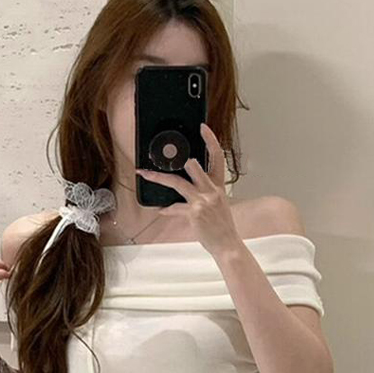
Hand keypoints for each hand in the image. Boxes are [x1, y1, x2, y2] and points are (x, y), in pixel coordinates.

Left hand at [136, 122, 240, 256]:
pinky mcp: (194, 212)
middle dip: (180, 160)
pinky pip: (175, 207)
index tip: (203, 128)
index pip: (218, 157)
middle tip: (164, 155)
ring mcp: (203, 200)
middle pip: (194, 165)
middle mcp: (212, 190)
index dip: (211, 140)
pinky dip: (167, 209)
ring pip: (178, 182)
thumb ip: (205, 194)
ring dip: (159, 179)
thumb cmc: (222, 226)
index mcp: (218, 186)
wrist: (227, 244)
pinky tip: (161, 210)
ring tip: (146, 174)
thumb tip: (187, 191)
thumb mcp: (218, 205)